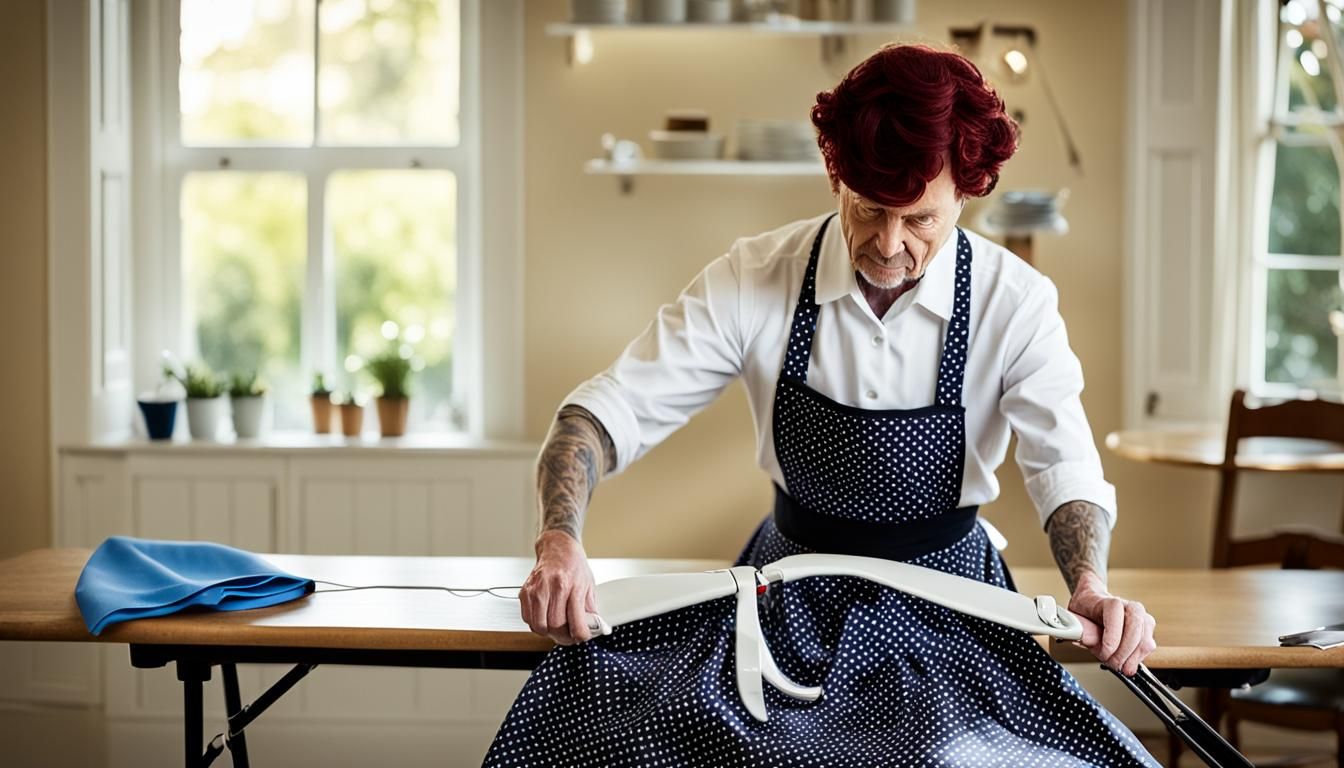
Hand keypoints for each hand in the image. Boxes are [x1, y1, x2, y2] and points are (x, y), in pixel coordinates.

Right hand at [520, 530, 597, 644]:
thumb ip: (590, 609)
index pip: (575, 621)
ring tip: (557, 629)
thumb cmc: (574, 565)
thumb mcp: (589, 585)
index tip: (582, 637)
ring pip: (539, 625)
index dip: (580, 636)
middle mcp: (553, 587)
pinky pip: (528, 618)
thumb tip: (595, 628)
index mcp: (572, 586)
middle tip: (569, 636)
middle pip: (555, 626)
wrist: (557, 548)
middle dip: (564, 637)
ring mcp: (536, 589)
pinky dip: (536, 624)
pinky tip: (545, 618)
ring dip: (548, 632)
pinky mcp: (525, 592)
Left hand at [1066, 570, 1156, 675]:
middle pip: (1135, 625)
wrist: (1094, 604)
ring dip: (1131, 658)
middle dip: (1123, 651)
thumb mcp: (1075, 618)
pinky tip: (1125, 663)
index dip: (1112, 635)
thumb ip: (1081, 629)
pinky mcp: (1147, 628)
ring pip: (1145, 638)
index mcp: (1107, 600)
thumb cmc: (1086, 611)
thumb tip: (1083, 638)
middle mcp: (1128, 605)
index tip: (1105, 653)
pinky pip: (1148, 646)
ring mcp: (1141, 616)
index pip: (1115, 611)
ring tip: (1117, 665)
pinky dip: (1137, 659)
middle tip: (1112, 663)